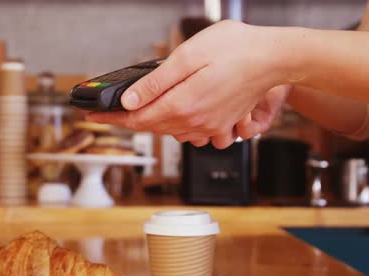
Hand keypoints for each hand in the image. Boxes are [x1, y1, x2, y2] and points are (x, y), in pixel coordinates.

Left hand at [86, 20, 287, 148]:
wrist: (274, 59)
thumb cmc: (236, 50)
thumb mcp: (188, 57)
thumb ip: (156, 83)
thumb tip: (130, 101)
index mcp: (183, 105)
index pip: (136, 119)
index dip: (111, 119)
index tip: (93, 117)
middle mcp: (195, 121)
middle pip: (150, 127)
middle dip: (125, 121)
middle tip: (106, 114)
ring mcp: (209, 126)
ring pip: (168, 131)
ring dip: (148, 124)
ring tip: (132, 113)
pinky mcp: (220, 124)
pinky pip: (188, 132)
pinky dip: (172, 126)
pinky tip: (170, 114)